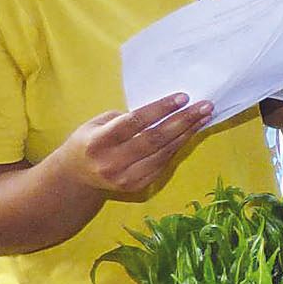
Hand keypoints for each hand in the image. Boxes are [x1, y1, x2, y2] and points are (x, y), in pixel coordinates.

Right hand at [56, 94, 213, 196]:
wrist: (77, 176)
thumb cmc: (90, 141)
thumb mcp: (97, 123)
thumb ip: (126, 118)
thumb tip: (164, 109)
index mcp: (98, 142)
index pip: (135, 123)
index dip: (160, 109)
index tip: (183, 97)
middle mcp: (111, 162)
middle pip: (155, 139)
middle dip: (183, 120)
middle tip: (205, 106)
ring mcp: (125, 178)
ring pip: (164, 153)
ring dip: (187, 133)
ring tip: (204, 116)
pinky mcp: (136, 186)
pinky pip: (163, 163)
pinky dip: (178, 146)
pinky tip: (191, 132)